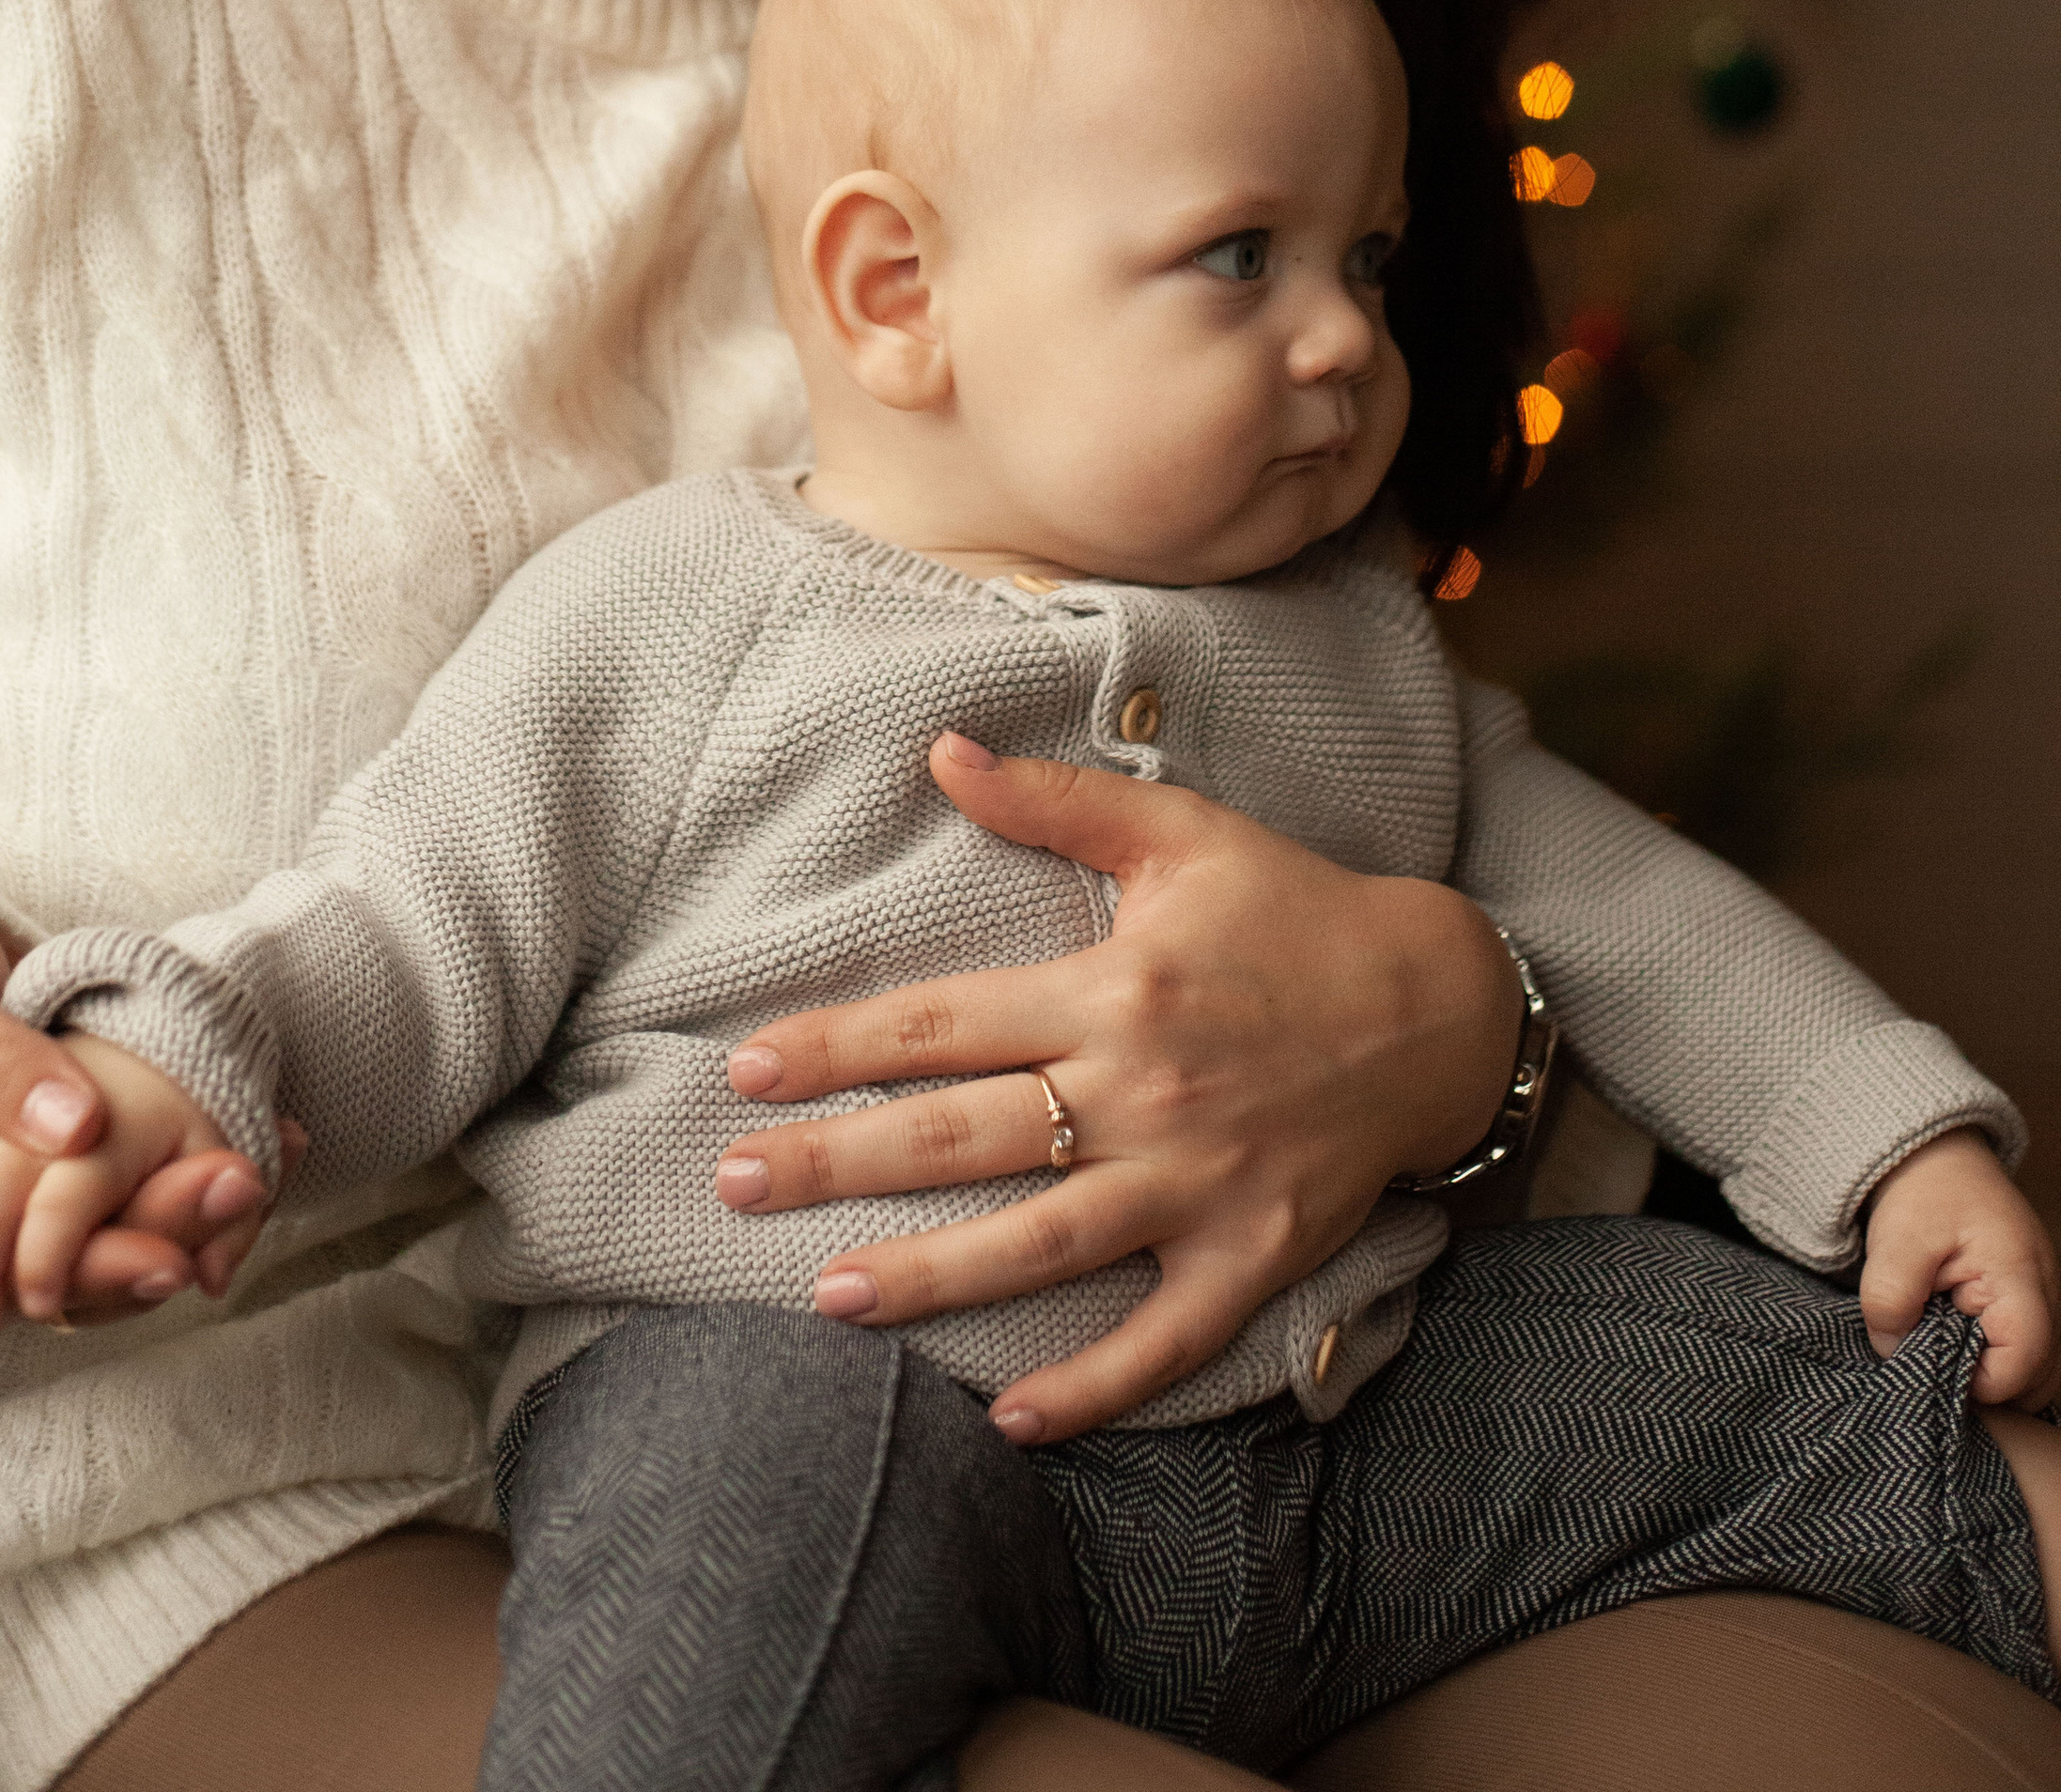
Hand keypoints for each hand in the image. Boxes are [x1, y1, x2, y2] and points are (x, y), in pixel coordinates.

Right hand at [0, 1035, 248, 1332]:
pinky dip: (149, 1191)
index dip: (83, 1266)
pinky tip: (226, 1161)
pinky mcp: (11, 1188)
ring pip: (69, 1260)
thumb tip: (82, 1130)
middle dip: (140, 1247)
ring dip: (159, 1223)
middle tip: (239, 1196)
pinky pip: (82, 1215)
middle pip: (35, 1286)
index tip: (174, 1249)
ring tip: (249, 1183)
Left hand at [713, 732, 1517, 1443]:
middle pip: (962, 1135)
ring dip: (928, 1277)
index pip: (944, 1023)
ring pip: (1039, 1243)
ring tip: (823, 1297)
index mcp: (1114, 989)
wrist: (1440, 1006)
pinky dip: (1094, 1384)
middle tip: (734, 1183)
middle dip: (838, 1162)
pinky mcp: (1252, 1254)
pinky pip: (1163, 1338)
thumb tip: (942, 752)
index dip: (839, 1045)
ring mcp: (1196, 1184)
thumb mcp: (1180, 834)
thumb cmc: (1294, 910)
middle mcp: (1142, 1091)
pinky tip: (1014, 1421)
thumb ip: (1055, 801)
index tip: (748, 1071)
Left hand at [1860, 1130, 2059, 1409]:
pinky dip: (1994, 1353)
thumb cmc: (1923, 1191)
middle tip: (1939, 1369)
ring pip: (2038, 1365)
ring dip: (1994, 1371)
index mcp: (2020, 1277)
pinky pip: (2026, 1345)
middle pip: (2043, 1375)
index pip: (2025, 1363)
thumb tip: (1892, 1354)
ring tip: (1945, 1350)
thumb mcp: (1895, 1242)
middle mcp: (2046, 1291)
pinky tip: (1955, 1338)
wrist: (1935, 1152)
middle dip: (1993, 1387)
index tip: (1934, 1371)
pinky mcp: (2027, 1297)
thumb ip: (1890, 1301)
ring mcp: (2042, 1295)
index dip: (1980, 1384)